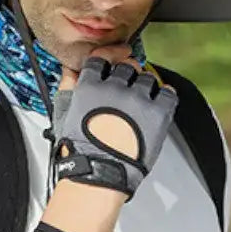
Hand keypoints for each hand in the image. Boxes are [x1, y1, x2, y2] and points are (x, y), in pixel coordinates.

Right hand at [52, 46, 177, 199]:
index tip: (116, 60)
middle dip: (127, 76)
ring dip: (145, 87)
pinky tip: (157, 105)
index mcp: (90, 85)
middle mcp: (115, 88)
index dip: (109, 58)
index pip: (102, 58)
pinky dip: (164, 95)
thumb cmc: (81, 150)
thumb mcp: (63, 111)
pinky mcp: (157, 112)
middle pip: (127, 66)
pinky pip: (167, 92)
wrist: (99, 174)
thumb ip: (68, 84)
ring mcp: (138, 99)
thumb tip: (72, 69)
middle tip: (127, 90)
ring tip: (140, 104)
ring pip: (147, 77)